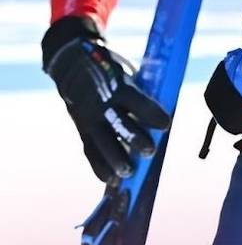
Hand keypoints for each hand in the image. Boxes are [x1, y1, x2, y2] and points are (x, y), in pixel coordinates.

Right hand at [42, 16, 170, 180]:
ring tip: (129, 173)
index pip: (135, 100)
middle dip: (134, 139)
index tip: (165, 124)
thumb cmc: (112, 70)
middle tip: (150, 151)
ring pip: (101, 141)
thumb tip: (166, 111)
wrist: (73, 64)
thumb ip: (141, 91)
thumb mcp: (127, 73)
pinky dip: (99, 166)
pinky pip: (89, 149)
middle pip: (117, 124)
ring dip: (115, 159)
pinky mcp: (80, 128)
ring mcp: (87, 117)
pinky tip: (110, 180)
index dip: (150, 112)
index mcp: (116, 84)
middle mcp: (100, 102)